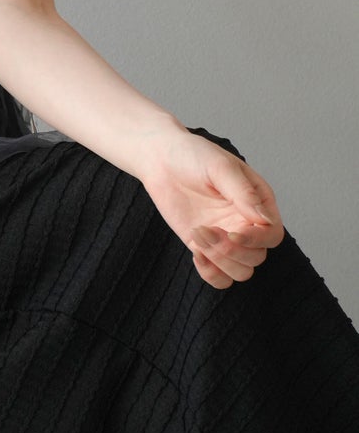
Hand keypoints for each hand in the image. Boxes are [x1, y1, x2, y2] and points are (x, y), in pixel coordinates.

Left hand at [134, 128, 284, 288]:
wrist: (161, 159)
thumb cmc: (193, 155)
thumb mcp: (220, 167)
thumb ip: (244, 193)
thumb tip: (264, 219)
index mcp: (258, 202)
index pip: (272, 234)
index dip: (255, 239)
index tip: (232, 232)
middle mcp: (246, 223)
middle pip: (257, 257)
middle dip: (232, 250)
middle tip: (206, 230)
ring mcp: (226, 237)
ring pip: (241, 271)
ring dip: (219, 260)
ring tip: (197, 234)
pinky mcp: (206, 246)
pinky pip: (221, 277)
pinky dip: (211, 274)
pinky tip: (196, 253)